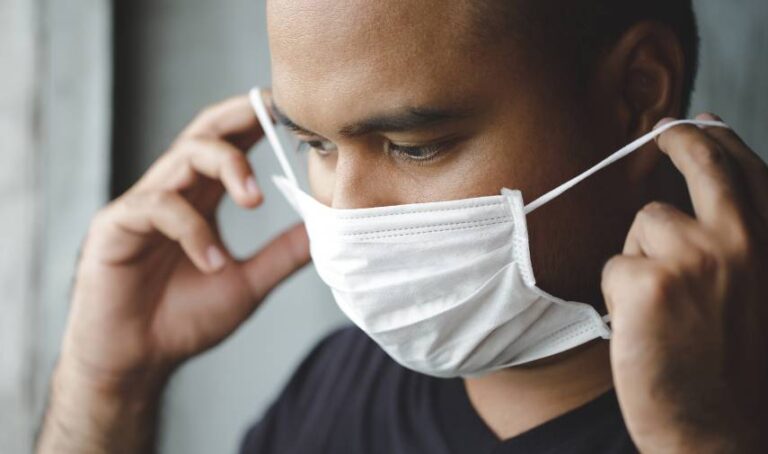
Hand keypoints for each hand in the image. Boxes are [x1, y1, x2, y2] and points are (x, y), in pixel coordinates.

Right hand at [58, 94, 309, 395]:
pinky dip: (193, 230)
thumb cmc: (184, 320)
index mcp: (200, 200)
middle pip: (203, 132)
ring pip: (184, 157)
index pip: (228, 145)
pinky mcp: (117, 226)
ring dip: (227, 168)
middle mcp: (172, 193)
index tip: (292, 112)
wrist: (138, 361)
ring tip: (256, 201)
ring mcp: (143, 206)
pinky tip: (212, 262)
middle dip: (239, 116)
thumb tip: (324, 230)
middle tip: (275, 114)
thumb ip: (282, 254)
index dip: (256, 122)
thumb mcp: (248, 283)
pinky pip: (158, 207)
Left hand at [602, 113, 767, 451]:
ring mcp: (696, 256)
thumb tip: (707, 186)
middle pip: (704, 164)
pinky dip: (621, 292)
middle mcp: (743, 242)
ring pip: (645, 223)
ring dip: (644, 257)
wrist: (719, 430)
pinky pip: (617, 263)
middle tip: (664, 131)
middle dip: (682, 138)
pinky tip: (643, 326)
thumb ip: (735, 240)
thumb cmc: (732, 368)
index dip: (721, 139)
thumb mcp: (755, 292)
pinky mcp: (649, 279)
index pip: (749, 170)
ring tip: (663, 308)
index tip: (700, 121)